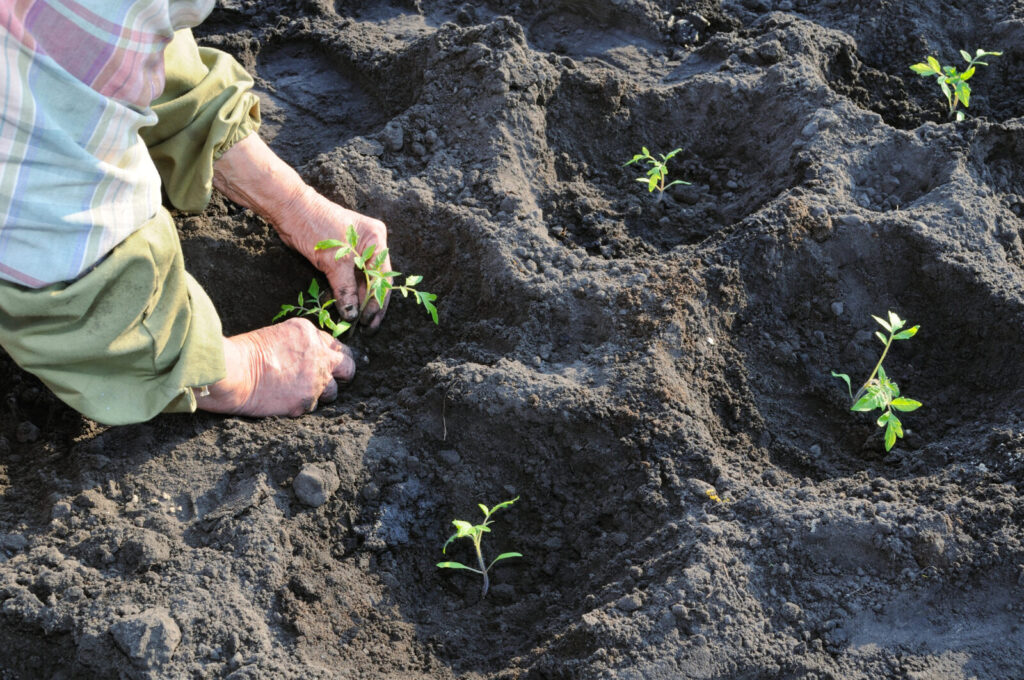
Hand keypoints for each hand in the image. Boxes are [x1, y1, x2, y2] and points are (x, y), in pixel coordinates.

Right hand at [196, 319, 355, 416]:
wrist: (233, 372)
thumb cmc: (245, 353)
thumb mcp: (277, 335)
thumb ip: (301, 344)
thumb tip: (311, 354)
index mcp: (310, 334)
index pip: (336, 345)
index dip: (332, 356)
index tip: (330, 362)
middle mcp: (319, 356)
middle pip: (348, 367)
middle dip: (343, 374)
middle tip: (334, 379)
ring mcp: (316, 381)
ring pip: (333, 392)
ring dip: (322, 393)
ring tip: (300, 391)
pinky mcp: (306, 402)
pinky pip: (313, 407)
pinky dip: (302, 405)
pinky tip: (286, 400)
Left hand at [213, 134, 390, 329]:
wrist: (291, 210)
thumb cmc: (316, 227)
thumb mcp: (334, 262)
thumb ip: (346, 290)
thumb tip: (352, 315)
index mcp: (376, 240)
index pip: (382, 278)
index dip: (376, 302)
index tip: (369, 322)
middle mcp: (371, 244)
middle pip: (375, 280)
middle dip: (370, 304)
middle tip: (367, 327)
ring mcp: (357, 249)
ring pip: (362, 281)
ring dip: (358, 301)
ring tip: (356, 322)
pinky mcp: (342, 255)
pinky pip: (349, 278)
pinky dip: (347, 292)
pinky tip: (346, 308)